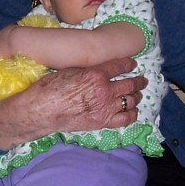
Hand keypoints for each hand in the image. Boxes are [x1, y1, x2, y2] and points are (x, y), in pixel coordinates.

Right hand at [0, 57, 145, 148]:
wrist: (42, 110)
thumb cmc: (50, 87)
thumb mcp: (71, 69)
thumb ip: (89, 69)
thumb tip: (99, 68)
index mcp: (96, 73)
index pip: (120, 65)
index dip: (128, 63)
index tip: (132, 63)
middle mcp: (104, 90)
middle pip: (130, 84)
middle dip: (138, 81)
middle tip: (142, 79)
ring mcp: (105, 107)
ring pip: (130, 100)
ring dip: (136, 96)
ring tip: (138, 94)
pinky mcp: (102, 122)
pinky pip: (125, 118)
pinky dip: (132, 113)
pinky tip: (132, 110)